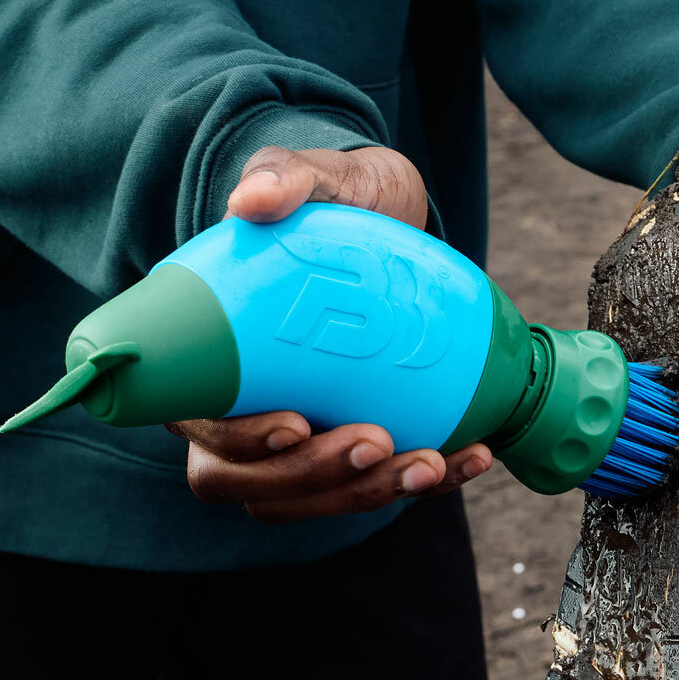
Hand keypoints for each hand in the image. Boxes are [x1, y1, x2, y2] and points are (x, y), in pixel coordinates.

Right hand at [170, 145, 491, 520]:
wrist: (389, 225)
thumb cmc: (335, 205)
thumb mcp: (318, 179)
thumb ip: (283, 179)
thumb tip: (252, 201)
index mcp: (209, 368)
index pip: (204, 429)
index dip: (243, 444)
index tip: (297, 423)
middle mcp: (241, 421)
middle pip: (257, 482)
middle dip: (317, 476)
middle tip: (377, 440)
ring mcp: (298, 447)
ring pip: (314, 500)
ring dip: (373, 492)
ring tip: (432, 464)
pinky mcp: (354, 453)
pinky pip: (380, 486)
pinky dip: (428, 483)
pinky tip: (474, 457)